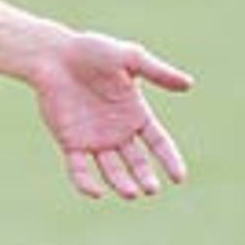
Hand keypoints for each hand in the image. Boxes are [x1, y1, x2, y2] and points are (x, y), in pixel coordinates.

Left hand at [32, 31, 192, 200]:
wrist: (54, 54)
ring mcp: (94, 139)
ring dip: (121, 184)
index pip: (159, 143)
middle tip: (151, 189)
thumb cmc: (92, 51)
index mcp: (136, 113)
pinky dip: (86, 184)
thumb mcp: (130, 58)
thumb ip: (157, 72)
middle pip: (137, 163)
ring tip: (129, 193)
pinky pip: (79, 170)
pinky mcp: (70, 142)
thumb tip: (189, 84)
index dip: (170, 160)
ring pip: (111, 170)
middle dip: (145, 177)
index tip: (179, 178)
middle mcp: (118, 131)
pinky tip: (97, 192)